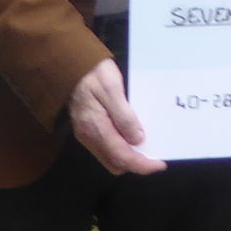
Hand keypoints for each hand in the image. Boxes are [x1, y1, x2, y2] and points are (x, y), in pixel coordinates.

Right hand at [68, 58, 165, 175]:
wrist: (71, 65)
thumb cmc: (94, 74)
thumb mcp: (112, 89)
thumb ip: (124, 116)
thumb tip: (137, 139)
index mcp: (96, 129)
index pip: (121, 157)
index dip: (141, 164)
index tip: (160, 164)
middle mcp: (89, 137)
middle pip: (115, 163)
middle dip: (136, 163)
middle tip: (155, 154)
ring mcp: (87, 135)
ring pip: (110, 158)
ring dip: (128, 156)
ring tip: (147, 146)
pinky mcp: (87, 129)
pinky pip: (106, 148)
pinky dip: (121, 148)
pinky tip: (131, 136)